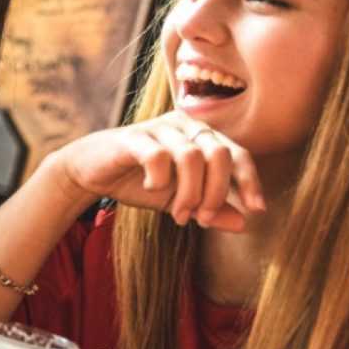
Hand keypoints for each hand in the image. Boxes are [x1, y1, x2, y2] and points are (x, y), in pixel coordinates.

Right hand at [52, 112, 266, 229]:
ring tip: (178, 215)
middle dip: (215, 192)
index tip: (257, 210)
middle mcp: (184, 125)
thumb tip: (244, 223)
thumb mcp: (180, 201)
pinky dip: (161, 180)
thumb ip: (210, 209)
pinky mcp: (133, 136)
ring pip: (192, 157)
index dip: (250, 181)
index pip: (237, 154)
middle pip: (219, 153)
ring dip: (189, 194)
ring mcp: (158, 128)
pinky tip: (153, 189)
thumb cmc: (139, 182)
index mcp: (201, 136)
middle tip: (202, 218)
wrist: (91, 173)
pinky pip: (159, 156)